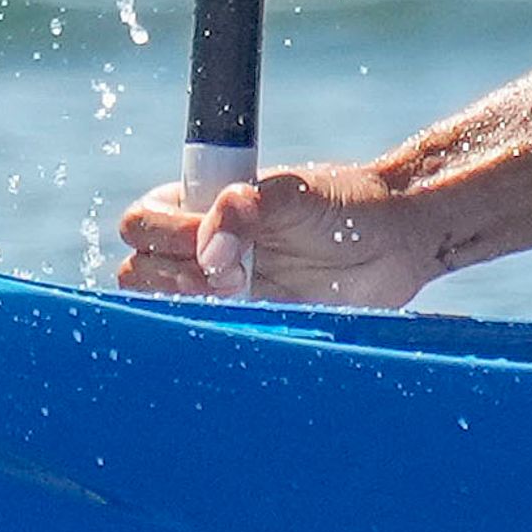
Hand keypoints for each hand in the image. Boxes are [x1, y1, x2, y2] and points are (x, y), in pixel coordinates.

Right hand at [115, 160, 440, 307]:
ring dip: (189, 305)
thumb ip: (248, 208)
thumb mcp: (297, 194)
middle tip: (232, 276)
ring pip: (159, 308)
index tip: (210, 244)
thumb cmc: (345, 205)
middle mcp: (199, 246)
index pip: (142, 222)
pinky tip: (243, 321)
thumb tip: (208, 248)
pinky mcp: (239, 322)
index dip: (164, 236)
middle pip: (138, 269)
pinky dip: (207, 334)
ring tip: (243, 293)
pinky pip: (199, 336)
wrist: (394, 243)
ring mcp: (215, 288)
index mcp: (201, 203)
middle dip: (173, 275)